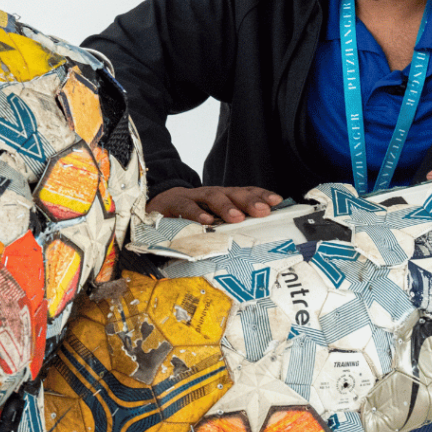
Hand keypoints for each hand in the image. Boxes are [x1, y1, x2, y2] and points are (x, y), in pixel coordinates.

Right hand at [147, 186, 282, 224]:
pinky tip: (206, 221)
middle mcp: (210, 194)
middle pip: (232, 193)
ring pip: (211, 196)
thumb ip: (229, 226)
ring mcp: (192, 197)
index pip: (244, 192)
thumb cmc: (189, 216)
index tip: (277, 201)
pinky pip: (186, 207)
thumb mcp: (211, 219)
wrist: (155, 206)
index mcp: (222, 198)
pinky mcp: (174, 204)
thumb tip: (257, 239)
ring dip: (226, 206)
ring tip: (237, 217)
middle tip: (263, 210)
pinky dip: (196, 213)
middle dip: (249, 200)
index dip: (261, 194)